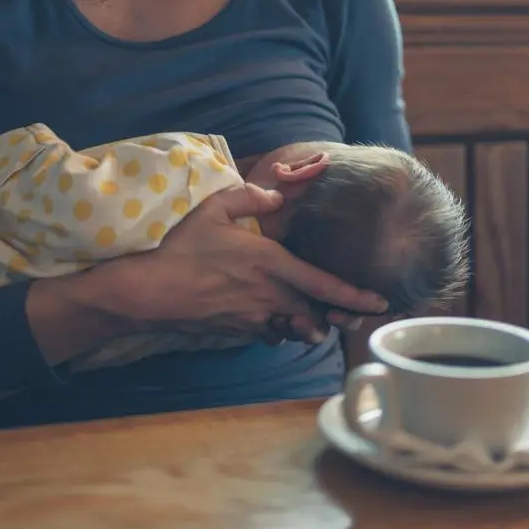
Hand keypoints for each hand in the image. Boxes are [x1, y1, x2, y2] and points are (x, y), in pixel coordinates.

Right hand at [102, 183, 387, 340]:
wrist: (149, 291)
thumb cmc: (181, 247)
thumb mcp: (214, 208)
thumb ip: (250, 197)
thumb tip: (277, 195)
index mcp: (271, 263)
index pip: (324, 284)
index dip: (355, 295)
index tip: (379, 301)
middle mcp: (269, 295)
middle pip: (315, 312)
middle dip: (333, 315)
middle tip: (347, 314)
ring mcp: (253, 318)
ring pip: (295, 328)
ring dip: (305, 324)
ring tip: (310, 319)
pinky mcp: (237, 331)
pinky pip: (269, 333)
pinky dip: (276, 327)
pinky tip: (269, 316)